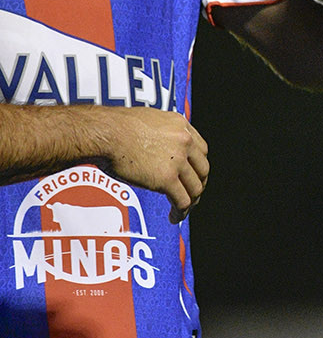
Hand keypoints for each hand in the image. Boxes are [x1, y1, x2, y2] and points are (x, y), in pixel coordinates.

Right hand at [102, 107, 208, 222]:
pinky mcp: (166, 178)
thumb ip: (160, 133)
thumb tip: (156, 146)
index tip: (192, 175)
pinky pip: (182, 201)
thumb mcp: (147, 121)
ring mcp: (177, 160)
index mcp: (180, 125)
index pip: (201, 150)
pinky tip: (174, 217)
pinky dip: (181, 212)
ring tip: (181, 210)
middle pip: (203, 169)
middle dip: (198, 184)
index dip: (198, 166)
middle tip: (191, 195)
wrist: (105, 132)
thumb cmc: (114, 126)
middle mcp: (184, 141)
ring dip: (191, 201)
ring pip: (195, 188)